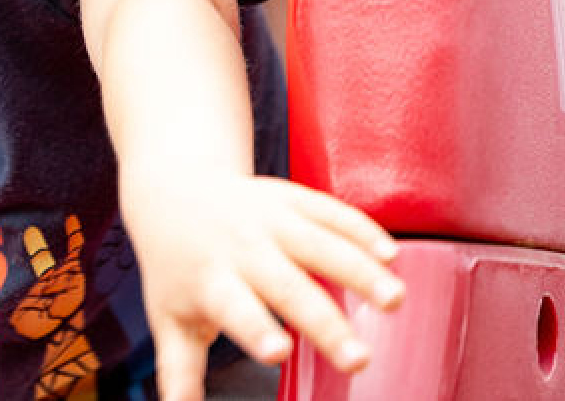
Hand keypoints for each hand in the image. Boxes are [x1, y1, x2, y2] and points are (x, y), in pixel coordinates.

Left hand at [122, 171, 403, 400]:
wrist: (172, 192)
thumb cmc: (178, 269)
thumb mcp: (170, 318)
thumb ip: (180, 372)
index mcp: (212, 281)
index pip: (235, 308)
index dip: (256, 329)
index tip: (279, 352)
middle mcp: (243, 248)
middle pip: (289, 287)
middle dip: (326, 322)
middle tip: (359, 360)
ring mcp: (270, 219)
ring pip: (319, 243)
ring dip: (359, 270)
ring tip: (394, 300)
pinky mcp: (292, 198)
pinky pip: (330, 211)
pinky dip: (361, 230)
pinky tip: (392, 255)